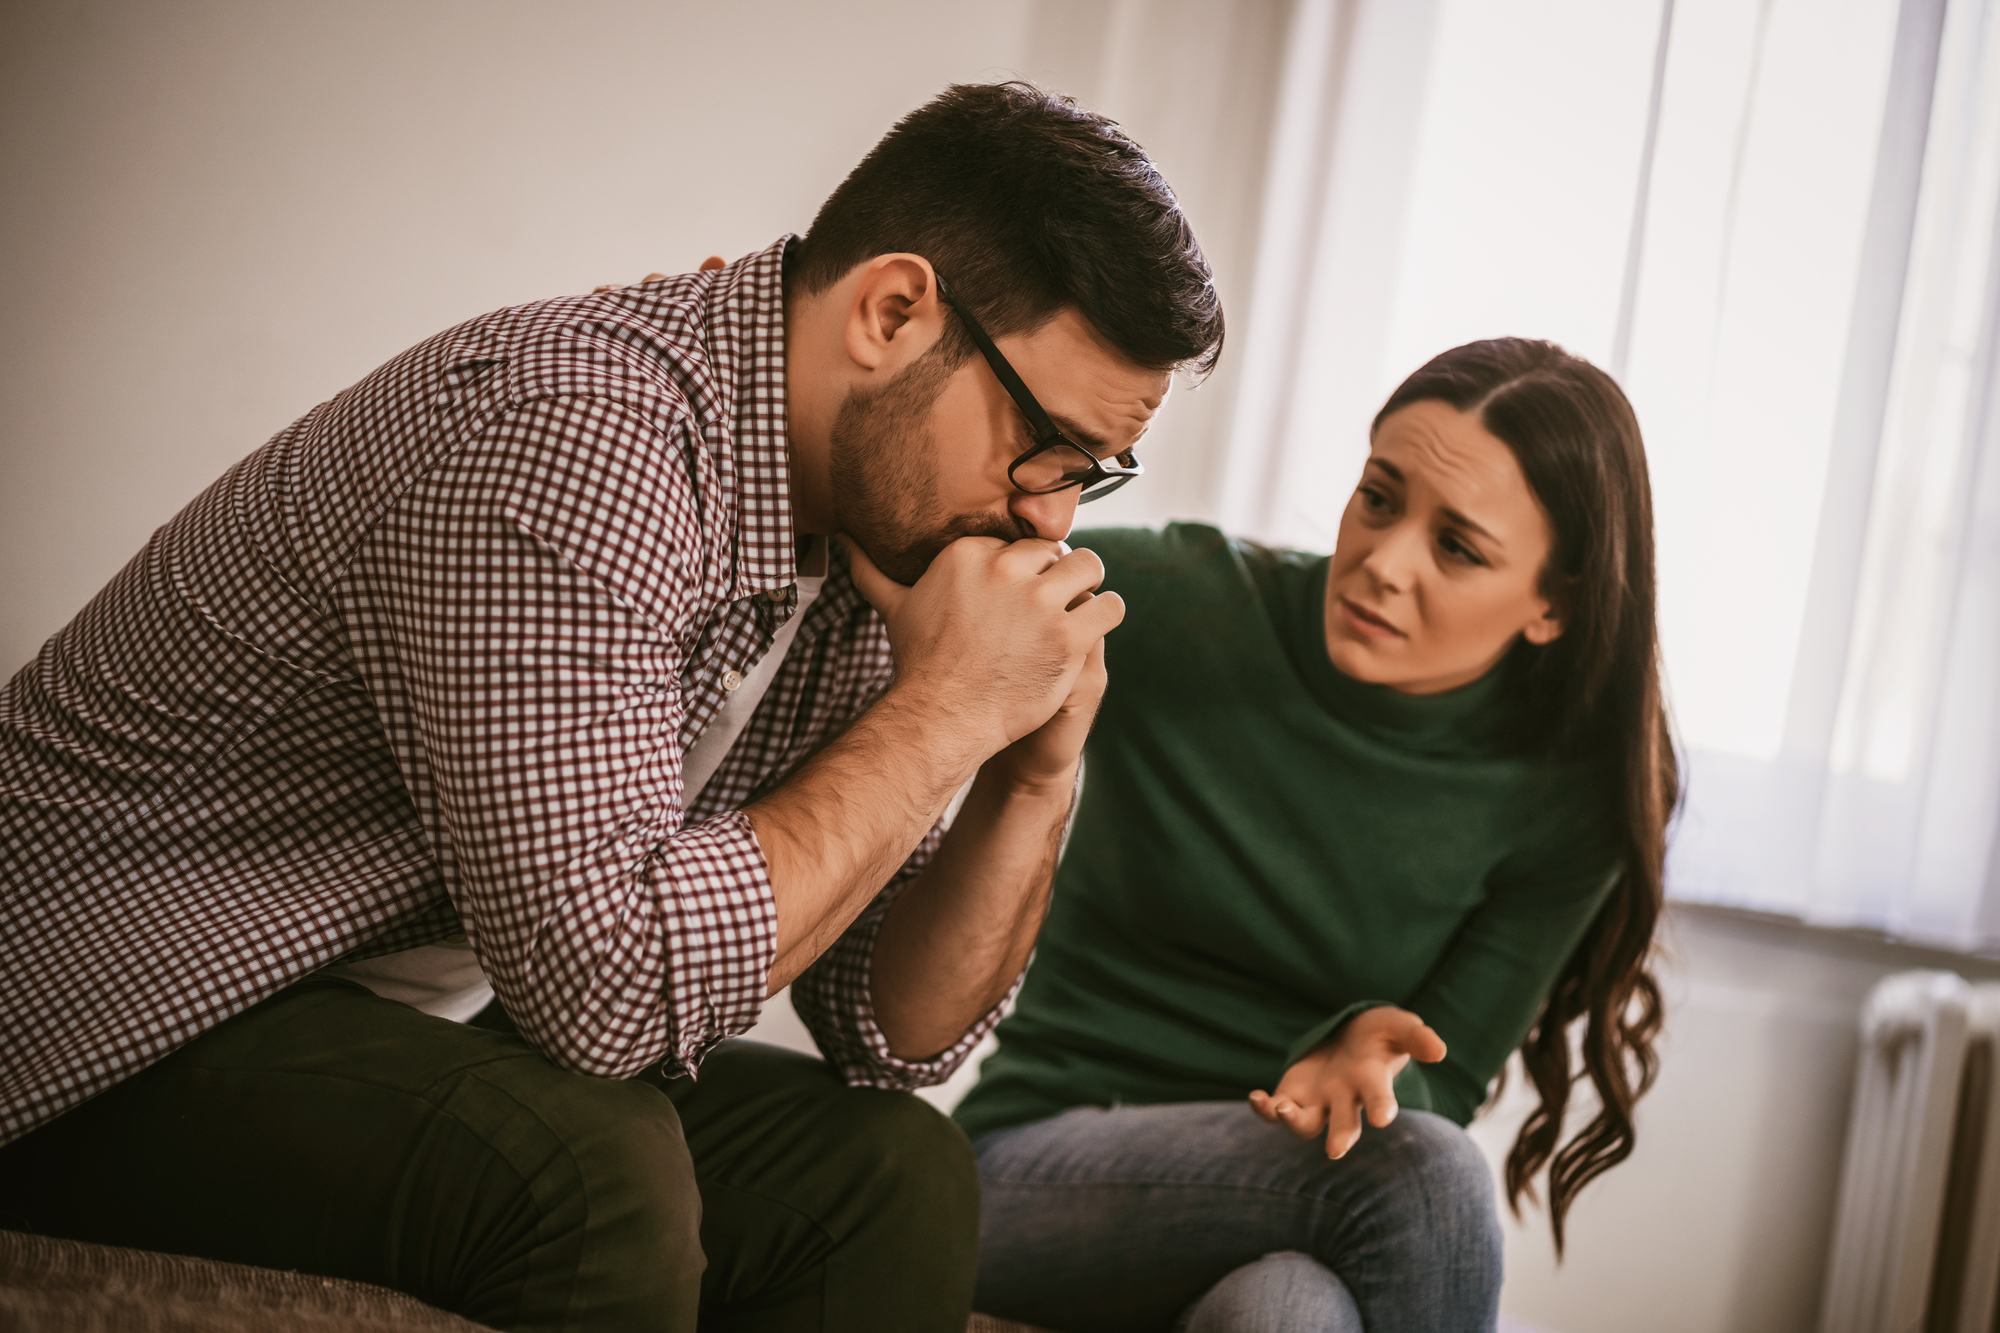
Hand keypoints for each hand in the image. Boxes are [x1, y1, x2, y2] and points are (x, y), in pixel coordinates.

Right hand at [841, 534, 1123, 773]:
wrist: (943, 717)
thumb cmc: (921, 663)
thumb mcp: (895, 607)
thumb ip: (873, 570)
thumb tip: (841, 542)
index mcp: (970, 553)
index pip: (1019, 541)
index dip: (1026, 566)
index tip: (1020, 592)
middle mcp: (1007, 570)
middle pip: (1056, 551)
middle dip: (1058, 574)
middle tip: (1051, 604)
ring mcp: (1041, 603)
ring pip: (1091, 568)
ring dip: (1089, 586)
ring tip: (1080, 608)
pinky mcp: (1069, 636)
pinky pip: (1109, 607)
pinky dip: (1106, 615)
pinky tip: (1093, 627)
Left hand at [1250, 1007, 1446, 1158]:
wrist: (1351, 1037)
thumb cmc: (1380, 1034)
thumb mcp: (1398, 1027)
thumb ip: (1416, 1037)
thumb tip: (1439, 1051)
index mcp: (1372, 1083)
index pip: (1380, 1099)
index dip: (1382, 1108)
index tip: (1383, 1119)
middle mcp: (1346, 1100)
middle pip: (1344, 1126)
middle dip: (1341, 1137)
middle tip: (1336, 1150)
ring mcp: (1318, 1102)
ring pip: (1306, 1124)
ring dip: (1294, 1121)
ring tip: (1283, 1109)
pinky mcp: (1293, 1095)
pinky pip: (1276, 1110)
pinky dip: (1265, 1109)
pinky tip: (1257, 1098)